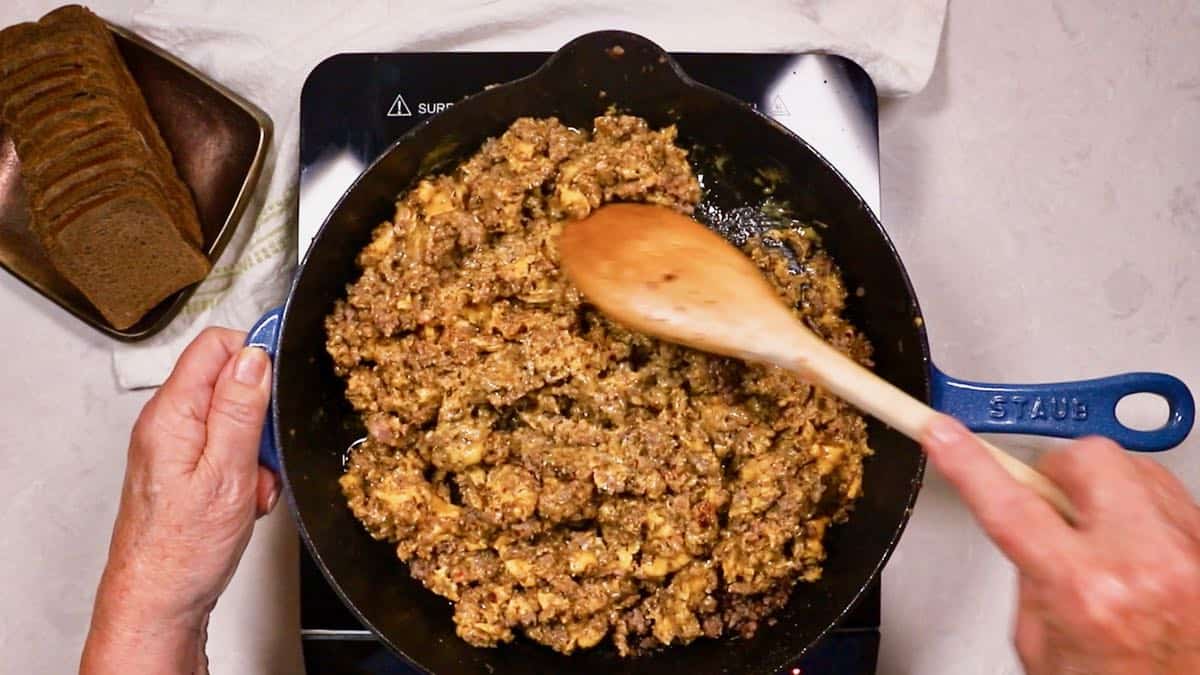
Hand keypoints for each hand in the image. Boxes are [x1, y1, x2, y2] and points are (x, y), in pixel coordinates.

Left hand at [80, 328, 277, 674]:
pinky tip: (244, 498)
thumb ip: (240, 409)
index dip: (256, 353)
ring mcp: (173, 447)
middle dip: (261, 414)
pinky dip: (246, 470)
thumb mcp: (226, 473)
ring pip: (232, 420)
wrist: (158, 603)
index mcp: (171, 414)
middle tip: (266, 453)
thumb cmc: (182, 550)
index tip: (283, 378)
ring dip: (256, 449)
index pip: (215, 346)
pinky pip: (225, 449)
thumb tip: (254, 356)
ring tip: (253, 485)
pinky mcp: (183, 470)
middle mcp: (166, 424)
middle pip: (227, 382)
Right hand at [923, 416, 1199, 673]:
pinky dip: (1143, 511)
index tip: (942, 433)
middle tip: (1052, 504)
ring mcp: (1190, 552)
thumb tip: (1030, 527)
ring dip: (1105, 491)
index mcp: (1086, 592)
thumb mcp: (1042, 647)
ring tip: (1100, 537)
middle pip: (1086, 458)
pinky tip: (1136, 548)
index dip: (968, 462)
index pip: (1010, 505)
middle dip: (1059, 471)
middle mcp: (1146, 564)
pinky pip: (1170, 496)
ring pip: (1134, 467)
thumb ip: (1032, 575)